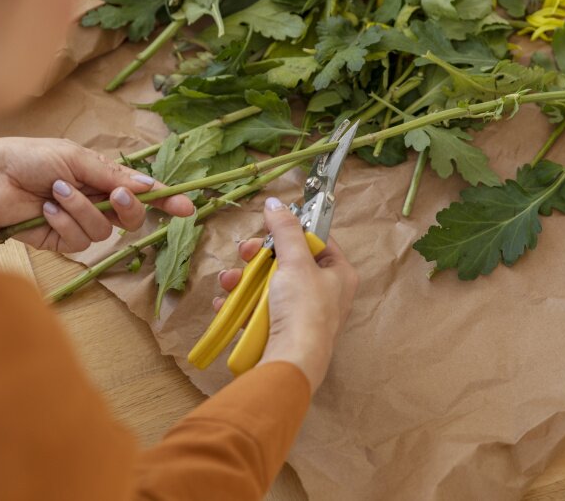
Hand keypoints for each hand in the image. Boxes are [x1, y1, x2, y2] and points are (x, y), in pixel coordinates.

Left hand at [0, 137, 193, 252]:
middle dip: (127, 208)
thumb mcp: (76, 158)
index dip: (164, 200)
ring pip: (103, 231)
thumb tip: (145, 184)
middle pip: (130, 218)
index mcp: (101, 178)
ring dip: (81, 209)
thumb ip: (112, 174)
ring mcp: (78, 223)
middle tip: (115, 194)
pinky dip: (63, 223)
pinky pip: (79, 241)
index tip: (186, 207)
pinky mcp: (61, 242)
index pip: (140, 192)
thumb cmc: (30, 158)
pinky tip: (46, 210)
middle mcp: (94, 202)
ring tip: (56, 193)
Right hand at [213, 198, 357, 391]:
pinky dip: (241, 303)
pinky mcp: (281, 329)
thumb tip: (275, 202)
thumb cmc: (303, 310)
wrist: (290, 361)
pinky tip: (225, 303)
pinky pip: (259, 308)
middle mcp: (325, 292)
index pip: (317, 240)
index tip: (269, 226)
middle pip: (288, 261)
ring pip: (268, 284)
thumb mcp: (295, 262)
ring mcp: (302, 312)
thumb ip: (285, 230)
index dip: (292, 231)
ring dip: (243, 280)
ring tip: (228, 282)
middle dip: (259, 258)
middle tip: (244, 253)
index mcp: (339, 274)